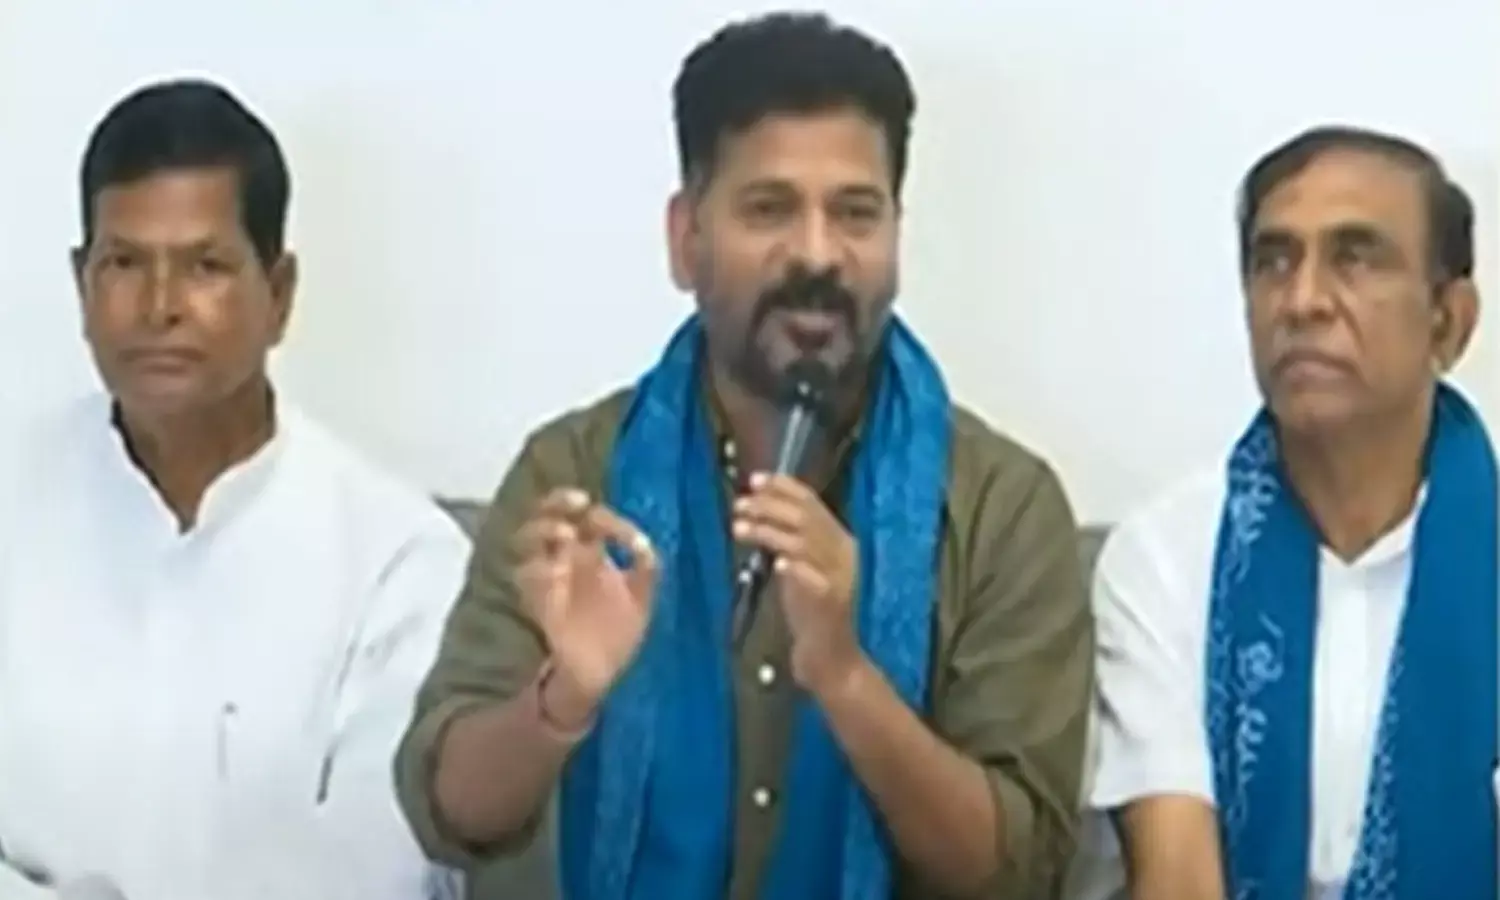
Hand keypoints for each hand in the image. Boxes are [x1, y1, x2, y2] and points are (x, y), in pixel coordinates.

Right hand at [514, 488, 658, 723]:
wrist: (599, 673)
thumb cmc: (619, 631)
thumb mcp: (642, 596)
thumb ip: (645, 566)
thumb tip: (640, 541)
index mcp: (591, 551)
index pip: (585, 515)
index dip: (595, 511)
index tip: (609, 522)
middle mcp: (564, 557)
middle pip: (548, 513)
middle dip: (558, 501)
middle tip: (578, 503)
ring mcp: (547, 577)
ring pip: (528, 538)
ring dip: (544, 529)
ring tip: (567, 534)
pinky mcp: (537, 601)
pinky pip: (526, 577)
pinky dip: (539, 569)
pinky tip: (557, 571)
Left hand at [732, 472, 862, 692]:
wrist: (832, 657)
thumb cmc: (811, 611)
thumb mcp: (800, 567)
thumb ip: (788, 540)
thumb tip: (756, 508)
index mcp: (839, 540)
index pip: (813, 503)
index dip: (784, 487)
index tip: (754, 479)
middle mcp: (844, 553)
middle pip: (806, 518)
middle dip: (770, 506)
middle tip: (740, 504)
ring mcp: (840, 577)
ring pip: (805, 544)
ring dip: (770, 532)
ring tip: (738, 527)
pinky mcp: (833, 603)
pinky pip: (815, 580)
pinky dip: (796, 569)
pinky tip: (776, 564)